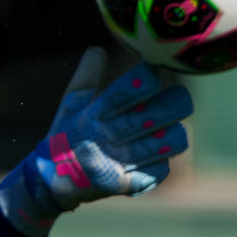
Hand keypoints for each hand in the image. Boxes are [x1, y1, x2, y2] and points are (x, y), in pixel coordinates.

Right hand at [0, 49, 192, 236]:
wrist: (53, 182)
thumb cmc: (67, 135)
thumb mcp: (70, 105)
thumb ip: (86, 77)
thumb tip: (98, 49)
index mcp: (91, 115)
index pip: (123, 93)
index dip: (144, 80)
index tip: (155, 70)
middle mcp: (105, 139)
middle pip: (150, 118)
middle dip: (174, 104)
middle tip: (182, 97)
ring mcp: (117, 164)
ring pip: (163, 144)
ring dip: (174, 133)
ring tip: (174, 128)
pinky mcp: (126, 186)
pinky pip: (159, 170)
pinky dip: (163, 161)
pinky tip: (160, 155)